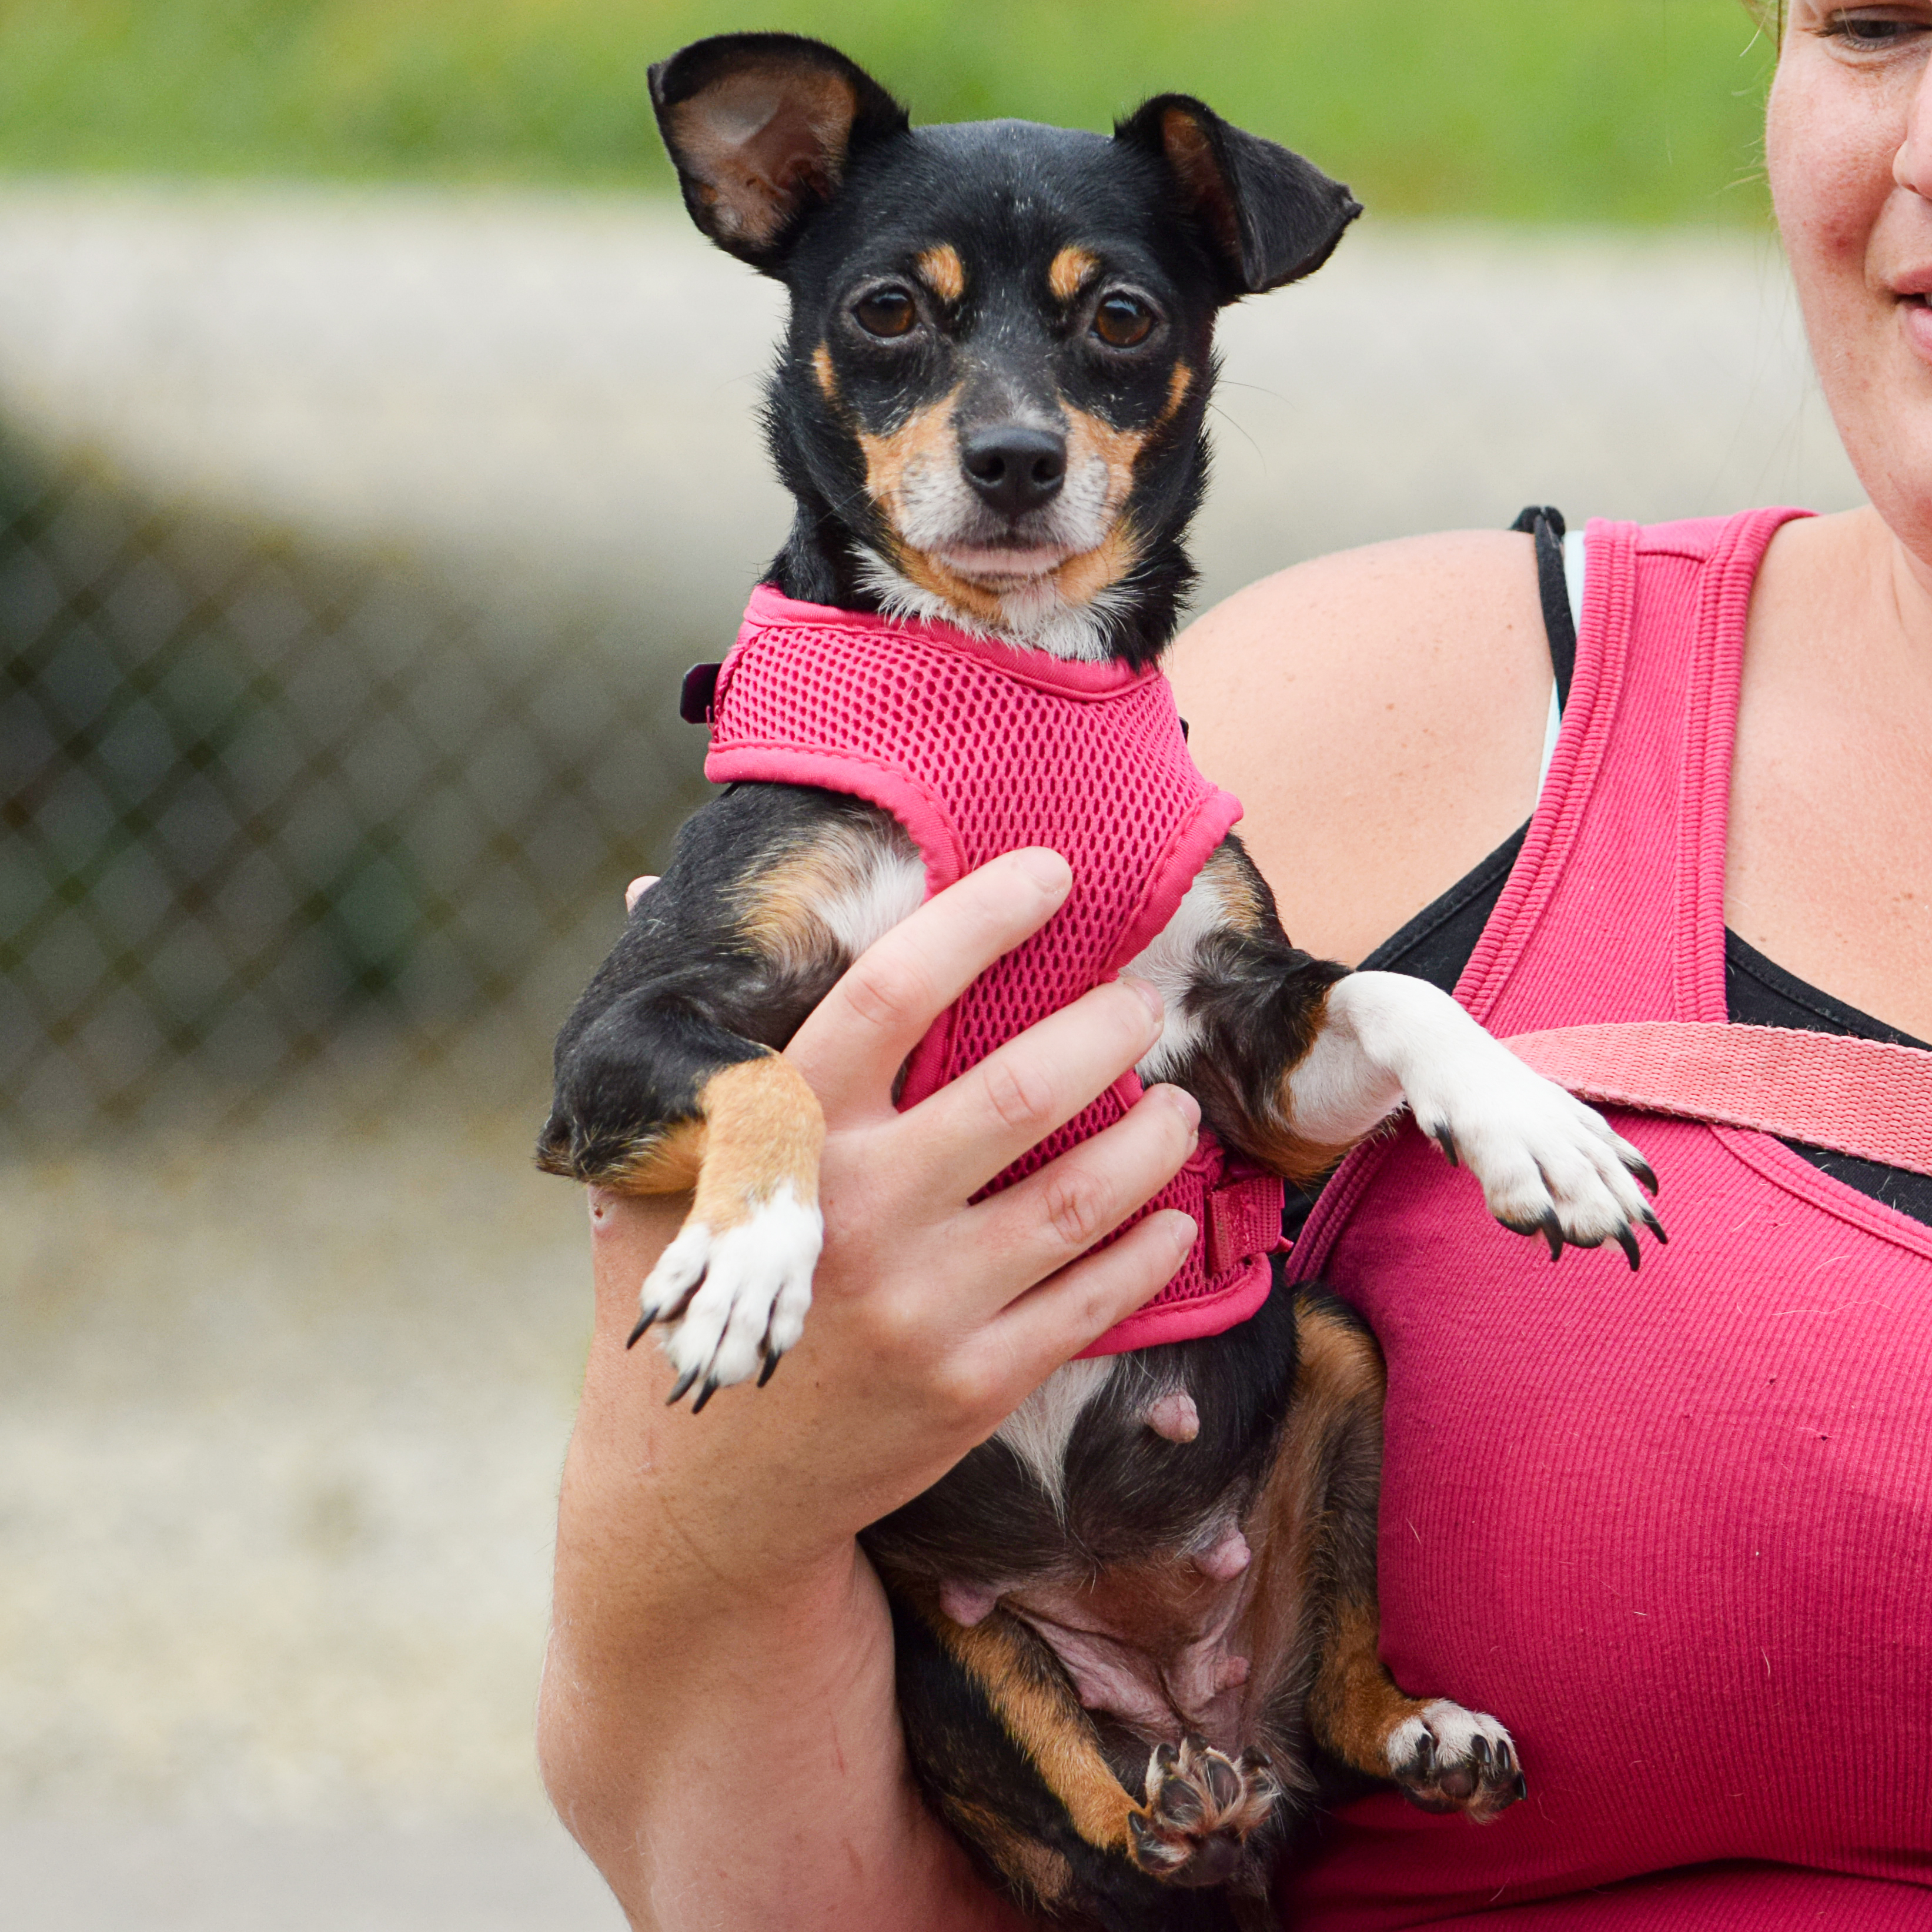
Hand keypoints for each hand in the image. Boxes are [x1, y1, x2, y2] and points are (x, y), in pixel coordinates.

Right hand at [586, 847, 1201, 1587]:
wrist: (698, 1500)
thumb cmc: (683, 1302)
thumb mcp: (651, 1169)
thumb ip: (682, 1037)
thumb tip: (649, 890)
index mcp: (782, 1141)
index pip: (891, 993)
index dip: (978, 919)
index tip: (1049, 873)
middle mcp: (859, 1214)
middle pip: (1018, 1092)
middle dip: (1105, 1030)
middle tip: (1142, 1005)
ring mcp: (923, 1307)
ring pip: (1077, 1197)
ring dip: (1149, 1140)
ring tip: (1176, 1107)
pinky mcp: (973, 1388)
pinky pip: (1093, 1302)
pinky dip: (1148, 1249)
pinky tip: (1171, 1215)